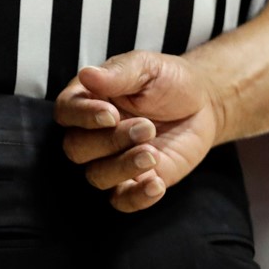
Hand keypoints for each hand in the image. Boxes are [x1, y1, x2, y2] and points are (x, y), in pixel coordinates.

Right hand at [54, 51, 224, 212]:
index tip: (111, 114)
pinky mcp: (133, 183)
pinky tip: (157, 184)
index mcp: (86, 101)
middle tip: (146, 127)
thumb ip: (118, 73)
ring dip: (123, 167)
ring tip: (153, 153)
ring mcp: (110, 161)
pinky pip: (121, 201)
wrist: (202, 104)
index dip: (83, 117)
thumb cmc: (168, 81)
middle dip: (109, 141)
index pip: (66, 113)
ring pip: (96, 177)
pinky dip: (136, 198)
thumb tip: (86, 74)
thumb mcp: (146, 67)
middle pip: (77, 149)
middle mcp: (90, 134)